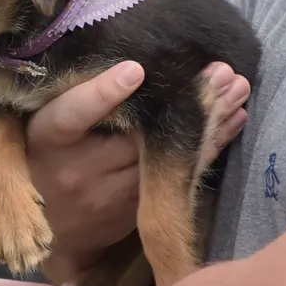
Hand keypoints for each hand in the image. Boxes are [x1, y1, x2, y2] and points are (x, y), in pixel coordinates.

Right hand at [27, 61, 250, 278]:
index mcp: (47, 137)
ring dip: (205, 126)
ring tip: (237, 91)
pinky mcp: (133, 214)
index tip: (135, 70)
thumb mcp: (48, 123)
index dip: (102, 94)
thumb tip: (137, 58)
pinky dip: (203, 151)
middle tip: (220, 72)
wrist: (55, 227)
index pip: (70, 114)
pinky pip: (174, 178)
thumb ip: (78, 93)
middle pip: (133, 134)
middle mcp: (74, 169)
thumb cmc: (52, 154)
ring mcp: (105, 196)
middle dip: (180, 101)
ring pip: (162, 157)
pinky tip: (231, 124)